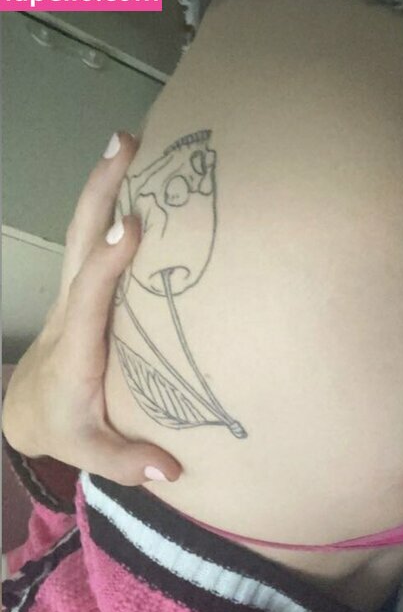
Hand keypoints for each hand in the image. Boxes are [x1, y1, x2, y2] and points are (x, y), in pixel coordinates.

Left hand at [2, 131, 181, 485]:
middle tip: (126, 142)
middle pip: (82, 240)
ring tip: (130, 140)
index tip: (134, 226)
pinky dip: (107, 203)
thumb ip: (124, 461)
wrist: (24, 411)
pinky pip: (93, 239)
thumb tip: (169, 471)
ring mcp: (73, 294)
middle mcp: (72, 309)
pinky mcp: (81, 290)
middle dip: (100, 190)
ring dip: (102, 184)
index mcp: (76, 345)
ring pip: (84, 230)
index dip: (110, 261)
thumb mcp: (89, 450)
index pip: (90, 294)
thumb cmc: (61, 426)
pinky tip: (132, 177)